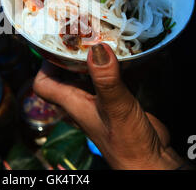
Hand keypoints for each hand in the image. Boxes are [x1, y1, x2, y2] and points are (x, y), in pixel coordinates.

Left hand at [33, 43, 184, 169]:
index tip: (57, 43)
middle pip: (66, 75)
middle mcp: (82, 101)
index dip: (45, 63)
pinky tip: (132, 55)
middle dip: (72, 54)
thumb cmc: (127, 143)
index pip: (44, 83)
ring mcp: (101, 102)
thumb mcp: (115, 107)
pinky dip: (119, 66)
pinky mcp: (120, 102)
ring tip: (104, 36)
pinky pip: (114, 79)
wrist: (150, 162)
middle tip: (83, 32)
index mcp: (72, 102)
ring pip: (90, 76)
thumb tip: (97, 49)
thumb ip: (106, 79)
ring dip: (95, 59)